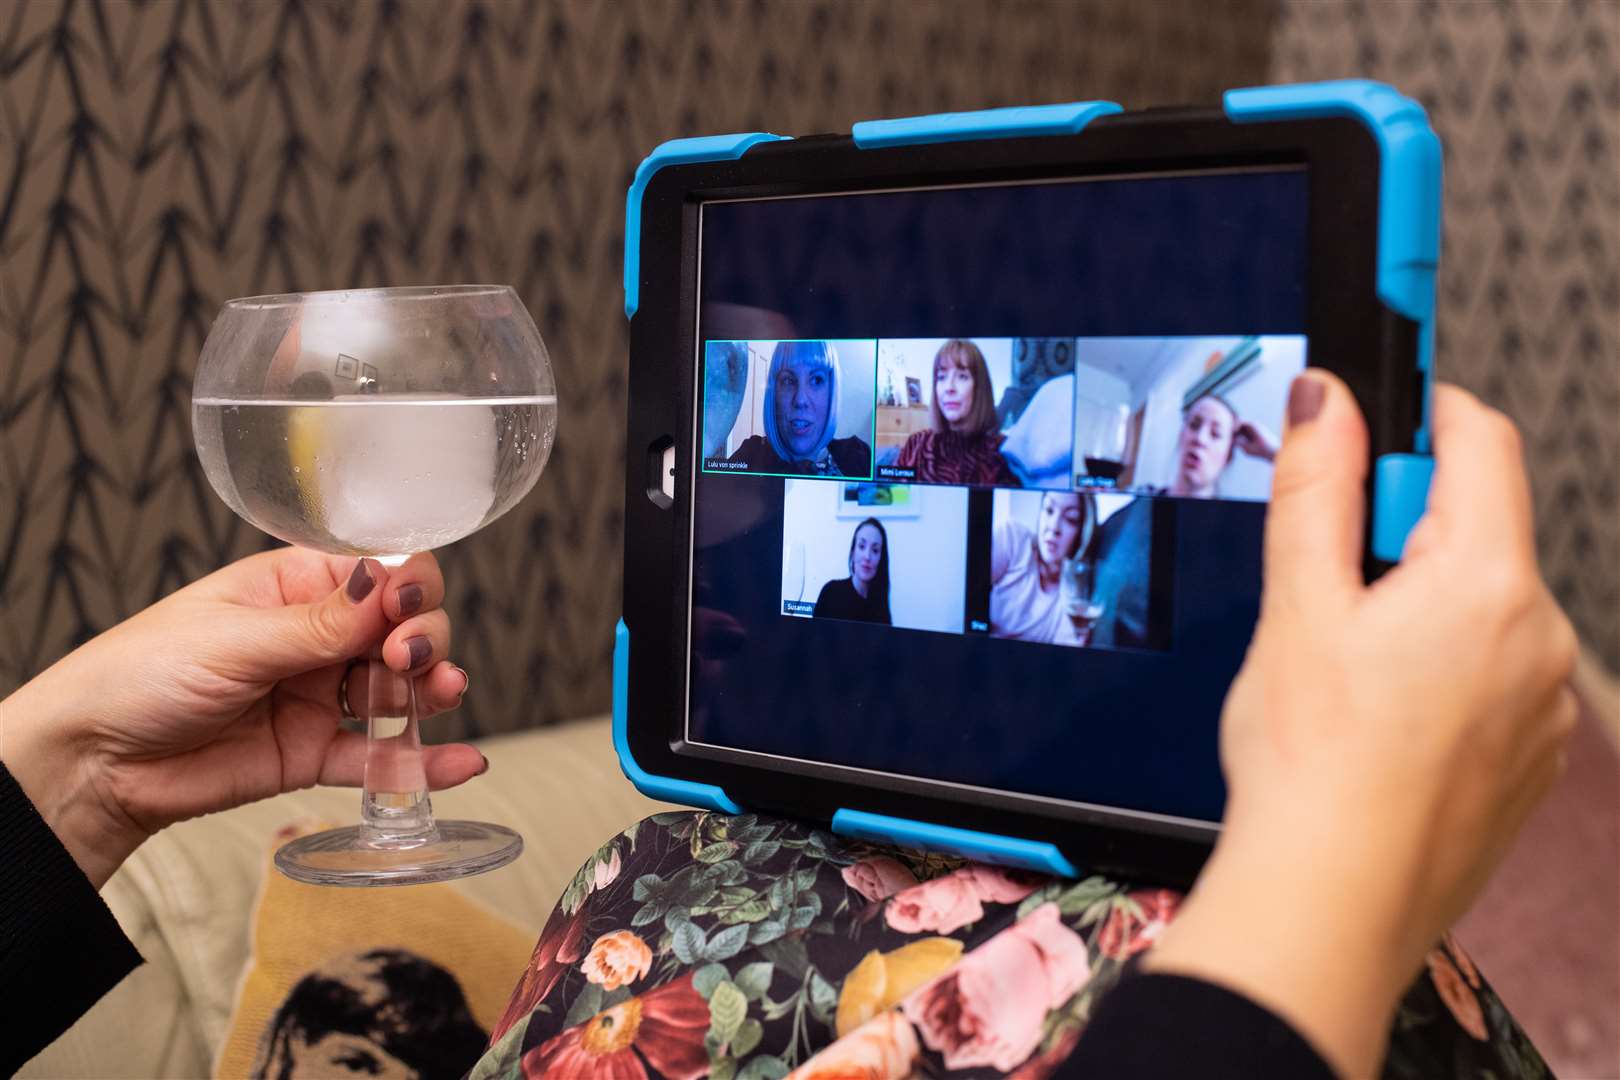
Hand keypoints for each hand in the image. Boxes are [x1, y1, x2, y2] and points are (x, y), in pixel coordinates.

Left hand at [2, 549, 486, 887]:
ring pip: (400, 688)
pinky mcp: (313, 753)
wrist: (91, 763)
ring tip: (444, 695)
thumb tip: (392, 581)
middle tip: (408, 657)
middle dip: (423, 637)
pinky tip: (460, 764)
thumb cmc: (139, 674)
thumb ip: (322, 624)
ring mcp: (319, 695)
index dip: (407, 584)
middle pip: (401, 627)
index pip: (377, 572)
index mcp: (294, 587)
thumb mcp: (234, 638)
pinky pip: (379, 757)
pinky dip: (422, 763)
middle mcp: (316, 637)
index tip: (410, 604)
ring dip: (433, 690)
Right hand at [1147, 373, 1575, 1076]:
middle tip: (1325, 574)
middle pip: (1476, 524)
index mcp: (1487, 586)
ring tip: (1342, 666)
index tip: (1381, 402)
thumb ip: (1317, 489)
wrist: (1332, 903)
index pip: (1480, 440)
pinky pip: (1491, 670)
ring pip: (1481, 601)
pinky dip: (1438, 665)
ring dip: (1418, 600)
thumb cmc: (1311, 767)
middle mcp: (1541, 639)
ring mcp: (1545, 704)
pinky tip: (1376, 714)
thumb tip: (1331, 399)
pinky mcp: (1532, 754)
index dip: (1424, 408)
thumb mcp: (1297, 606)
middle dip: (1401, 525)